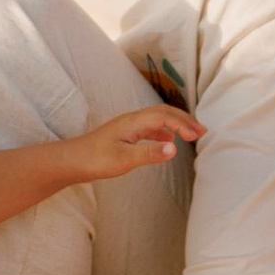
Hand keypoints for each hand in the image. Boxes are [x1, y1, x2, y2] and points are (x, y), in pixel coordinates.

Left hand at [59, 103, 202, 188]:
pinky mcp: (124, 135)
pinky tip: (167, 142)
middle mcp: (132, 120)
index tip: (197, 137)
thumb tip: (174, 148)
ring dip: (176, 124)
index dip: (183, 124)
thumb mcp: (124, 159)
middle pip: (164, 113)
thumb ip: (150, 153)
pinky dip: (164, 131)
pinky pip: (150, 127)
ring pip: (158, 119)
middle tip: (202, 131)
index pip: (165, 116)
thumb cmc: (95, 160)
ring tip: (191, 134)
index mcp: (133, 122)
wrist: (72, 161)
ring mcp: (128, 126)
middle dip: (184, 120)